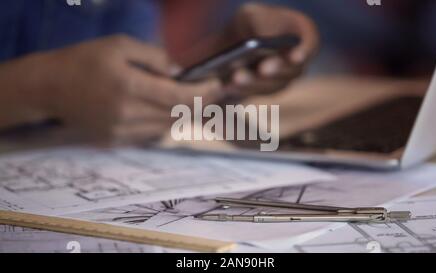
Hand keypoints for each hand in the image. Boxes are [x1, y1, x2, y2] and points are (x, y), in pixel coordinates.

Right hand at [31, 35, 223, 142]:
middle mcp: (127, 114)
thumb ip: (154, 57)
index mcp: (129, 86)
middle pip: (178, 114)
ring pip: (167, 127)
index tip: (218, 84)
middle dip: (200, 103)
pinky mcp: (114, 141)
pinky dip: (164, 122)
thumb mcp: (119, 45)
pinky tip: (165, 109)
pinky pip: (150, 134)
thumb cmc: (84, 60)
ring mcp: (120, 132)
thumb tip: (180, 72)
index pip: (179, 96)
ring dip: (184, 114)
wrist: (48, 88)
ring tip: (192, 98)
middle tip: (212, 91)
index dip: (204, 92)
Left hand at [227, 3, 319, 95]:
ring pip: (271, 86)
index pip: (310, 42)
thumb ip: (260, 25)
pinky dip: (239, 89)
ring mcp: (282, 80)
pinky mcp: (262, 92)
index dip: (305, 50)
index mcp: (302, 34)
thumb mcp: (252, 16)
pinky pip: (253, 93)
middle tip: (263, 68)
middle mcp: (297, 61)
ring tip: (237, 77)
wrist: (236, 42)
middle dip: (276, 69)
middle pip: (291, 69)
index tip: (295, 56)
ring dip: (254, 83)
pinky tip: (223, 84)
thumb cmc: (251, 23)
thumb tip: (258, 42)